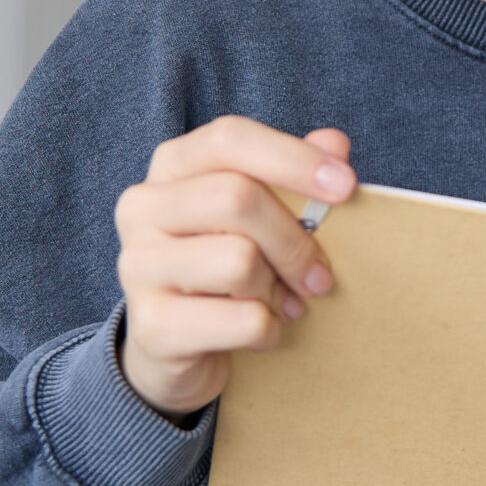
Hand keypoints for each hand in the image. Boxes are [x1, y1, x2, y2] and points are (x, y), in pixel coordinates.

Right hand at [113, 116, 355, 420]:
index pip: (229, 138)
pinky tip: (261, 329)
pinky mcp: (151, 325)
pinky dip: (269, 329)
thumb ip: (294, 174)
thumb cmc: (224, 266)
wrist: (174, 347)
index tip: (347, 187)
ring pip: (239, 261)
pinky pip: (243, 320)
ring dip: (277, 289)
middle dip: (294, 240)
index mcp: (171, 167)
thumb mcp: (260, 214)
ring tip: (280, 301)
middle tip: (319, 274)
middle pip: (237, 198)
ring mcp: (138, 267)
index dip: (293, 158)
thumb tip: (335, 143)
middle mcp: (143, 208)